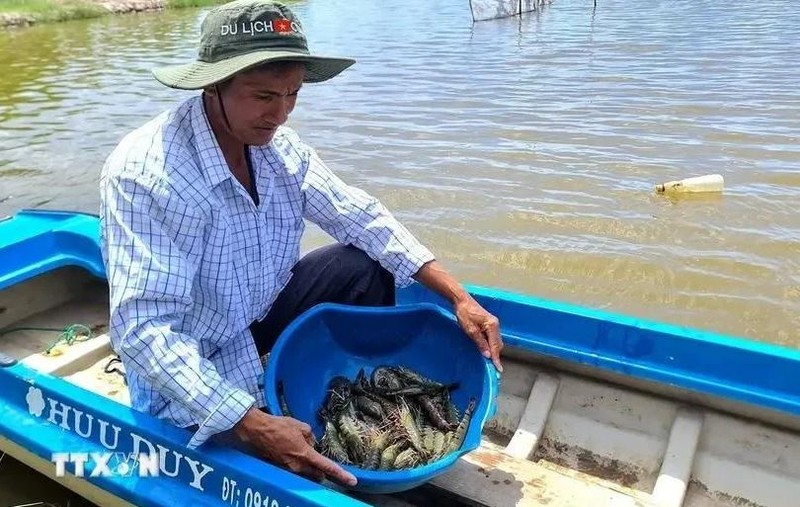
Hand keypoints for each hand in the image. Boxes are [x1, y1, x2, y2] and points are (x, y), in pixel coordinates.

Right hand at [233, 408, 355, 485]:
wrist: (258, 430)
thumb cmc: (279, 426)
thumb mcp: (301, 426)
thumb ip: (311, 437)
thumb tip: (312, 444)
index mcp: (306, 455)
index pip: (328, 467)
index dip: (341, 475)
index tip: (352, 481)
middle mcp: (298, 466)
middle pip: (317, 475)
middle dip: (321, 471)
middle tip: (319, 460)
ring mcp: (288, 469)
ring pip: (306, 473)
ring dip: (308, 466)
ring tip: (299, 449)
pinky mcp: (281, 468)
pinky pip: (295, 469)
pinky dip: (297, 462)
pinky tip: (290, 449)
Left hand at [454, 294, 503, 371]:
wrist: (462, 301)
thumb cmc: (464, 313)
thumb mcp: (470, 330)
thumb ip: (480, 342)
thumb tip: (487, 355)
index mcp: (492, 325)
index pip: (495, 346)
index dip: (496, 358)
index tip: (498, 369)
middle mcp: (495, 325)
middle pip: (498, 344)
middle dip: (495, 355)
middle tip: (493, 367)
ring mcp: (493, 324)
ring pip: (496, 341)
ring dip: (493, 350)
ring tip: (490, 361)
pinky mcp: (489, 324)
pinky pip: (492, 337)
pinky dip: (490, 344)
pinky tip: (486, 349)